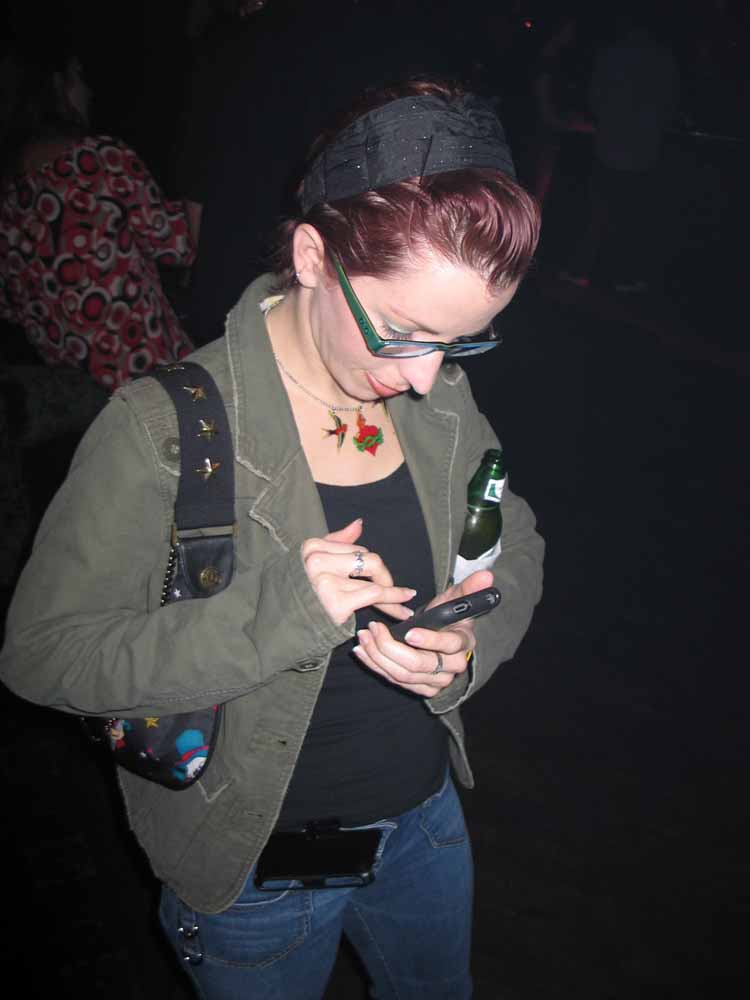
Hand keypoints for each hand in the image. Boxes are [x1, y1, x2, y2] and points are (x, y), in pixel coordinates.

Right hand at [302, 518, 415, 626]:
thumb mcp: (314, 564)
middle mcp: (317, 561)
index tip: (384, 579)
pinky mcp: (335, 601)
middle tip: (397, 592)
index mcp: (312, 547)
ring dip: (395, 594)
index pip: (357, 550)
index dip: (373, 567)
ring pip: (375, 581)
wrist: (284, 627)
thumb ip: (337, 542)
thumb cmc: (302, 596)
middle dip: (385, 578)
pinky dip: (392, 603)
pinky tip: (401, 612)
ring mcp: (326, 581)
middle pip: (370, 561)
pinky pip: (374, 596)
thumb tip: (359, 523)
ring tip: (406, 603)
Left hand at [352, 570, 492, 696]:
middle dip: (391, 647)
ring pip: (403, 675)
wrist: (443, 640)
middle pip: (419, 664)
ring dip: (378, 656)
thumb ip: (469, 587)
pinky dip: (376, 666)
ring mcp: (436, 681)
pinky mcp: (421, 688)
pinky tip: (362, 651)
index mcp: (463, 643)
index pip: (449, 645)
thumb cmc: (448, 618)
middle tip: (372, 628)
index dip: (429, 640)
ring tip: (363, 637)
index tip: (409, 632)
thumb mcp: (456, 599)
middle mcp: (452, 667)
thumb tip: (486, 575)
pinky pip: (395, 681)